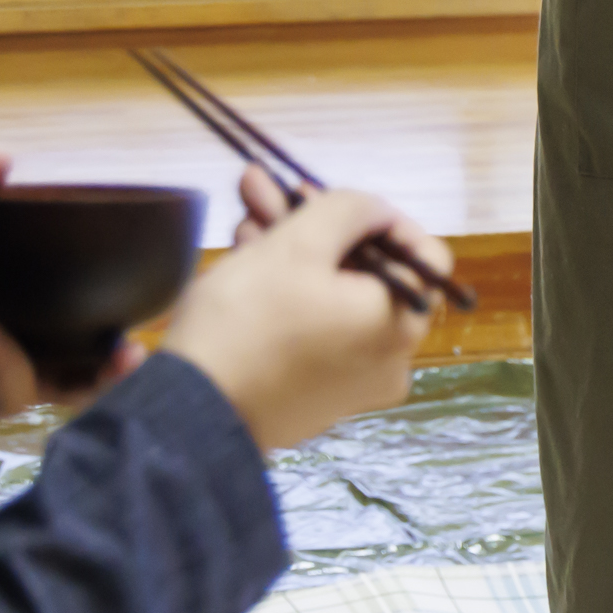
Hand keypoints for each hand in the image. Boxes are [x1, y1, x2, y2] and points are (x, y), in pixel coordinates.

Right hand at [164, 183, 449, 450]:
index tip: (332, 200)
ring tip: (245, 221)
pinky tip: (246, 261)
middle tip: (267, 194)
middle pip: (367, 272)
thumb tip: (374, 209)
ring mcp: (351, 383)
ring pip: (334, 297)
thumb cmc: (248, 323)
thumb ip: (347, 209)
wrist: (188, 418)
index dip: (381, 218)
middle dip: (317, 226)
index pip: (424, 256)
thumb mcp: (297, 245)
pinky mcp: (313, 396)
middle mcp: (389, 360)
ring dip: (294, 253)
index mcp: (400, 324)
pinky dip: (288, 295)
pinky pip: (316, 330)